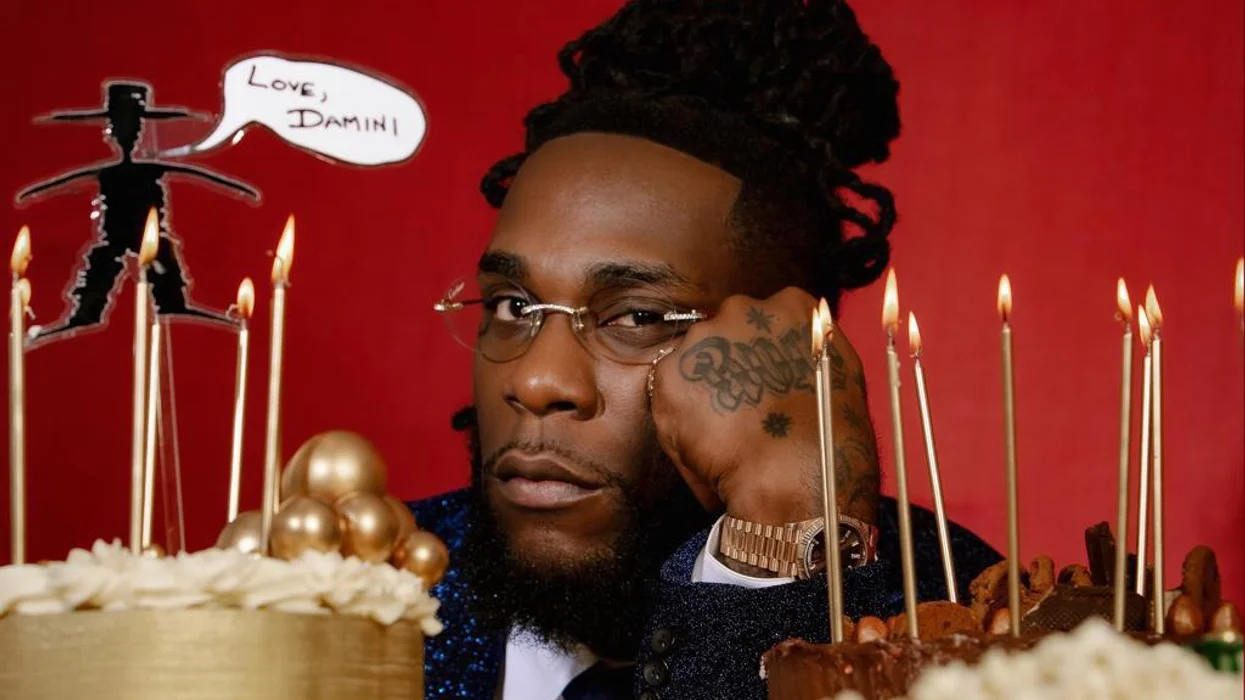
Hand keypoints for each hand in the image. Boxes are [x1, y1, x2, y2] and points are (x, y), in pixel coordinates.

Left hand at [649, 287, 879, 525]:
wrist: (794, 469)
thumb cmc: (827, 432)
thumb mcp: (837, 372)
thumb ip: (806, 348)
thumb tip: (790, 349)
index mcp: (791, 305)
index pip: (766, 319)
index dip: (761, 355)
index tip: (764, 382)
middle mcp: (743, 309)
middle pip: (726, 331)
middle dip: (729, 365)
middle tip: (742, 408)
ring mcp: (703, 338)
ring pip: (695, 359)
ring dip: (702, 388)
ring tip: (725, 430)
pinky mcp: (669, 372)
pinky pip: (670, 390)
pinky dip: (681, 415)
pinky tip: (705, 441)